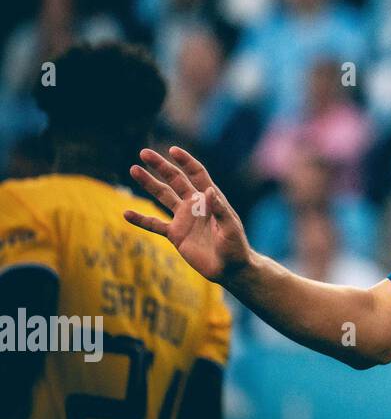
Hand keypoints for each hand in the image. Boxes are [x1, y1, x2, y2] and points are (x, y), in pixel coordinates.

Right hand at [123, 146, 252, 285]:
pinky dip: (141, 219)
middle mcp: (195, 204)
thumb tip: (209, 190)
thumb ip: (220, 209)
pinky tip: (126, 213)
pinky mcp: (176, 234)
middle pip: (175, 180)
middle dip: (161, 166)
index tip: (172, 150)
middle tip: (144, 153)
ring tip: (133, 169)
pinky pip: (155, 225)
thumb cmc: (236, 246)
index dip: (186, 161)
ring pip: (163, 196)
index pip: (197, 174)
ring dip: (148, 184)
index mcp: (211, 199)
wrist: (229, 268)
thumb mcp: (230, 227)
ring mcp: (184, 218)